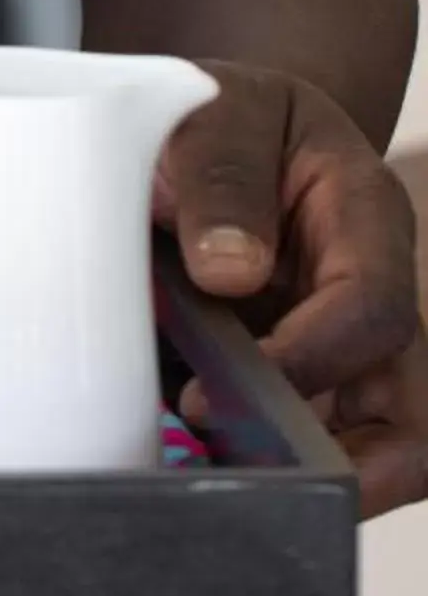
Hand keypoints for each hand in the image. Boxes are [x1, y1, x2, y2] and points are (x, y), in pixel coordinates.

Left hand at [157, 60, 427, 517]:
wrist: (202, 126)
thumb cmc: (218, 113)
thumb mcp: (213, 111)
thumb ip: (219, 176)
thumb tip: (230, 271)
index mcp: (367, 216)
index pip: (376, 309)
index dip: (310, 362)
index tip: (218, 391)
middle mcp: (374, 291)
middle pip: (412, 412)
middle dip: (345, 464)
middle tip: (248, 484)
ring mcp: (345, 344)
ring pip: (372, 444)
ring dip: (299, 473)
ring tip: (208, 482)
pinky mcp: (306, 378)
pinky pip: (308, 438)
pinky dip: (257, 460)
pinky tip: (189, 463)